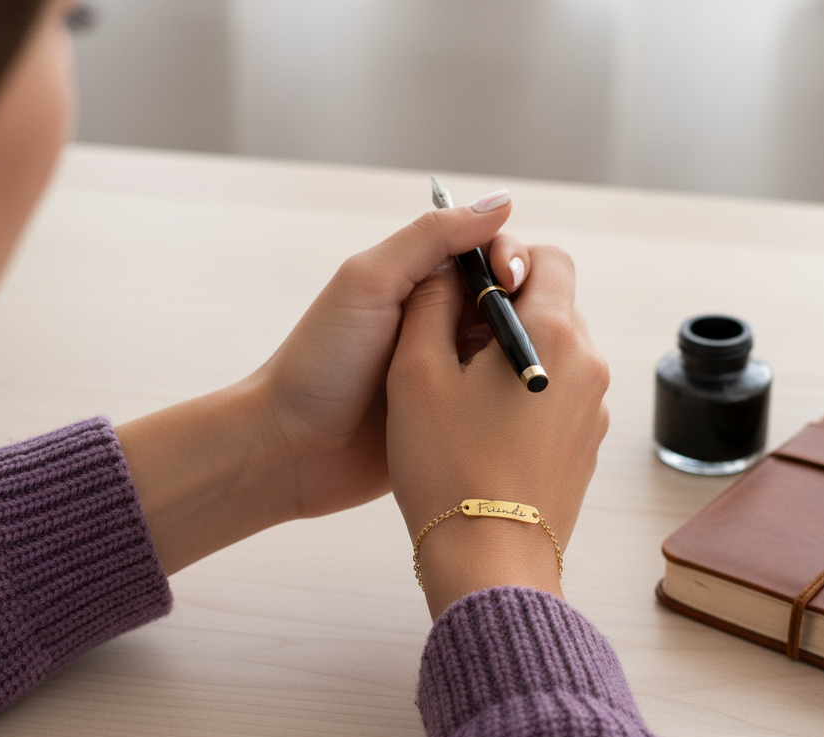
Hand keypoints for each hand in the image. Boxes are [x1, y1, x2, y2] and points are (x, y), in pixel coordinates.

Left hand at [118, 191, 529, 573]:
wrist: (291, 448)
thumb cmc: (320, 362)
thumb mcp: (369, 284)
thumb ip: (430, 239)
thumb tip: (501, 201)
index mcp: (420, 285)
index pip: (487, 256)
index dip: (510, 261)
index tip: (513, 281)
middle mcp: (438, 325)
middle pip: (506, 303)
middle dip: (527, 307)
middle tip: (528, 330)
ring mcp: (447, 373)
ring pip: (509, 353)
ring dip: (525, 354)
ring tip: (532, 368)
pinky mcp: (452, 418)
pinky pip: (496, 402)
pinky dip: (514, 397)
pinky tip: (529, 402)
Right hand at [386, 246, 608, 618]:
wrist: (488, 559)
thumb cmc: (446, 465)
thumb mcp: (416, 370)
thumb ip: (430, 303)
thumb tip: (447, 270)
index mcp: (554, 334)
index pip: (546, 258)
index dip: (503, 261)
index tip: (467, 291)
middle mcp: (589, 366)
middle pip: (555, 305)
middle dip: (508, 310)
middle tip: (457, 344)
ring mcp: (594, 410)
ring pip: (558, 352)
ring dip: (518, 353)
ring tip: (468, 394)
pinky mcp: (587, 446)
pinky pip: (562, 396)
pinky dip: (530, 394)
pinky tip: (489, 430)